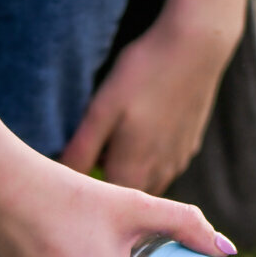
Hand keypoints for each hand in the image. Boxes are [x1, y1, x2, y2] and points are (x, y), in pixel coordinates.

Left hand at [62, 0, 253, 193]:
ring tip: (107, 153)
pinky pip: (163, 167)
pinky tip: (138, 135)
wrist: (196, 49)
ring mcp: (178, 161)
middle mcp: (160, 174)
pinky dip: (147, 163)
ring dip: (128, 177)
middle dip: (106, 192)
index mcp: (134, 171)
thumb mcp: (101, 109)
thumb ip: (81, 149)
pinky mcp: (189, 147)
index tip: (65, 188)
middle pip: (126, 198)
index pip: (104, 207)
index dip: (84, 201)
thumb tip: (59, 177)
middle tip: (80, 171)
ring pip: (147, 184)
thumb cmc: (143, 74)